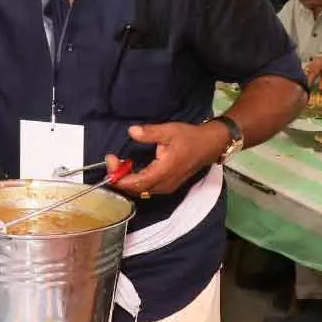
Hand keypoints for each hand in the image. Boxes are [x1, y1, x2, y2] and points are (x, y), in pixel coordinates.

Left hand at [109, 122, 226, 196]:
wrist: (210, 145)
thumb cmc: (190, 137)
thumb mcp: (169, 131)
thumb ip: (149, 133)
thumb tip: (131, 131)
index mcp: (164, 172)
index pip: (136, 183)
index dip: (119, 176)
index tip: (110, 160)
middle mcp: (164, 184)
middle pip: (135, 189)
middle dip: (120, 177)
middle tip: (112, 159)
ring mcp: (166, 187)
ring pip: (140, 190)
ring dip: (127, 179)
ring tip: (119, 163)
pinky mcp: (167, 185)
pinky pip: (147, 188)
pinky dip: (135, 180)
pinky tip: (131, 167)